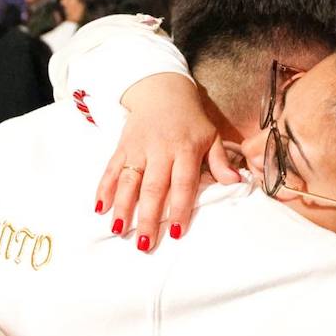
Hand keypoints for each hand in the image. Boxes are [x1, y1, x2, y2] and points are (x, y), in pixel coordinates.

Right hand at [94, 72, 239, 251]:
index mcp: (185, 149)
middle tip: (144, 244)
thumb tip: (235, 182)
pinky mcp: (122, 147)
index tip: (175, 232)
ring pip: (128, 180)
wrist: (162, 90)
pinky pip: (110, 169)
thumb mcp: (210, 135)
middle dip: (147, 217)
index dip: (178, 208)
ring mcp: (138, 149)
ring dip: (122, 206)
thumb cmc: (190, 119)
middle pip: (152, 188)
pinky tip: (99, 208)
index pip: (182, 183)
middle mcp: (160, 150)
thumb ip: (220, 161)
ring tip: (118, 229)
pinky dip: (103, 188)